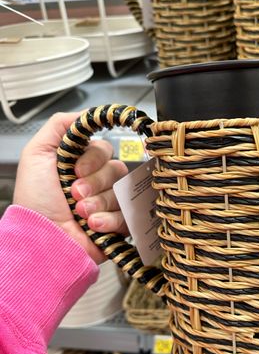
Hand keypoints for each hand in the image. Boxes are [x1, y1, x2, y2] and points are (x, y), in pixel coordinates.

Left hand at [14, 112, 128, 263]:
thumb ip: (60, 126)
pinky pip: (128, 214)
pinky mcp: (118, 225)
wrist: (42, 240)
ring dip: (99, 203)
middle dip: (95, 182)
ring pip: (122, 192)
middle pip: (116, 169)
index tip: (75, 171)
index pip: (104, 149)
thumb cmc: (35, 201)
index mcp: (80, 165)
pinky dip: (109, 220)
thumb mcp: (36, 154)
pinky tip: (92, 226)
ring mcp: (109, 204)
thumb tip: (88, 113)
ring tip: (81, 214)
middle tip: (74, 195)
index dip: (93, 159)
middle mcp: (96, 182)